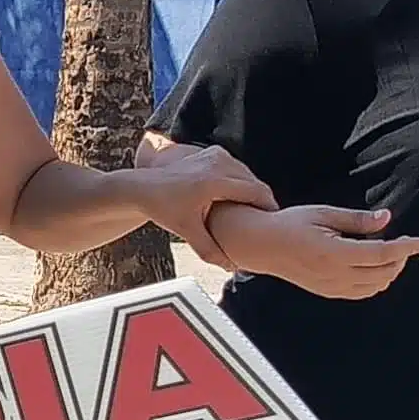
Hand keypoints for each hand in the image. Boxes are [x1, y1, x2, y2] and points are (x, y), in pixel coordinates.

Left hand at [120, 132, 273, 256]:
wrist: (144, 187)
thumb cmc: (164, 209)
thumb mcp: (187, 232)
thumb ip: (210, 250)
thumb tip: (231, 267)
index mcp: (214, 181)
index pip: (256, 192)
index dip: (268, 208)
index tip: (274, 223)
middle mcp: (217, 163)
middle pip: (255, 183)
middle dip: (262, 202)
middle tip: (266, 222)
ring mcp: (215, 154)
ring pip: (247, 174)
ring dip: (253, 191)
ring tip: (253, 213)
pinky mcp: (213, 152)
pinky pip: (237, 168)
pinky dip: (241, 182)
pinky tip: (239, 200)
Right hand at [204, 199, 418, 299]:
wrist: (261, 245)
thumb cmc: (291, 224)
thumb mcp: (324, 214)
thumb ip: (358, 220)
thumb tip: (387, 218)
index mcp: (334, 252)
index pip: (382, 253)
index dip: (407, 247)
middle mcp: (334, 274)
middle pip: (384, 272)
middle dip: (400, 258)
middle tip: (402, 241)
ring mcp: (331, 286)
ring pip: (376, 286)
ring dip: (390, 271)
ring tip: (389, 252)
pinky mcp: (328, 291)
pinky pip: (362, 292)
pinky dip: (376, 281)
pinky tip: (374, 266)